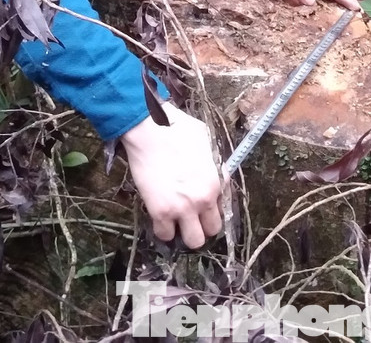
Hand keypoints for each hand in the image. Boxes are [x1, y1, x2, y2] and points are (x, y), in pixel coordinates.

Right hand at [119, 103, 221, 247]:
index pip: (223, 211)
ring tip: (176, 221)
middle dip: (202, 225)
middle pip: (211, 231)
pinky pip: (164, 235)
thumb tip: (216, 172)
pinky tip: (160, 218)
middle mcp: (202, 200)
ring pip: (192, 241)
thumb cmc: (176, 130)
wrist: (147, 132)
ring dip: (185, 232)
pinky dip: (163, 230)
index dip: (211, 208)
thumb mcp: (205, 141)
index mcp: (215, 183)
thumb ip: (213, 163)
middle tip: (190, 216)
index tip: (202, 205)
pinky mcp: (159, 212)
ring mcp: (181, 209)